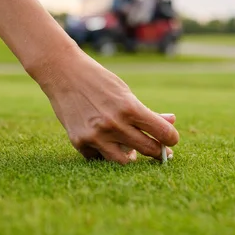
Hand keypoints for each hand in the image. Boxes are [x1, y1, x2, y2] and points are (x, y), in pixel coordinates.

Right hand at [37, 51, 179, 164]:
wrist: (63, 73)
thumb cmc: (98, 80)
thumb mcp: (125, 92)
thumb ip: (146, 111)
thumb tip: (171, 121)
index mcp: (129, 108)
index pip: (163, 132)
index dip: (171, 138)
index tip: (171, 140)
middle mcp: (114, 124)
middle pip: (148, 149)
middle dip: (157, 151)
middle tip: (158, 150)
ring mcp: (96, 135)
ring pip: (125, 161)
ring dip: (132, 157)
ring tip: (133, 150)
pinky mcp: (80, 142)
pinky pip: (100, 157)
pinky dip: (106, 152)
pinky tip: (107, 143)